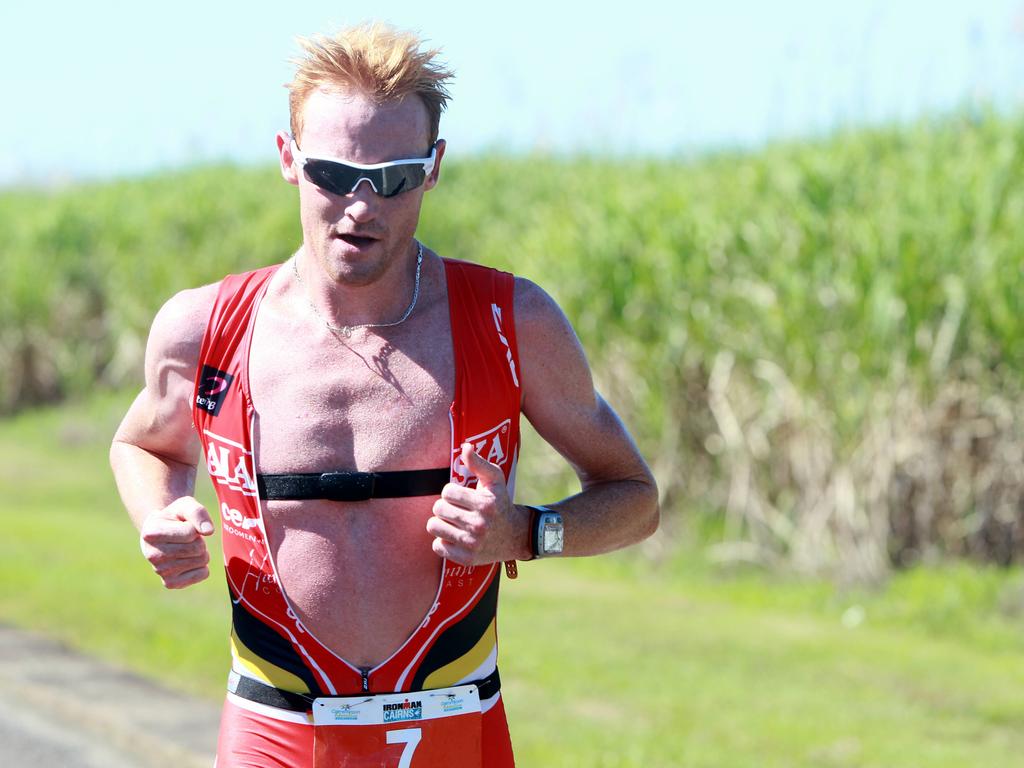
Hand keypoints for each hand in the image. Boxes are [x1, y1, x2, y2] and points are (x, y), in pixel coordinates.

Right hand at [139, 497, 213, 588]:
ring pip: (202, 561)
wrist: (161, 534)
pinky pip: (203, 574)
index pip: (190, 533)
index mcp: (151, 532)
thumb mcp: (185, 505)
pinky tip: (187, 559)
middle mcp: (152, 554)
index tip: (183, 525)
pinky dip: (202, 565)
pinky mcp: (171, 583)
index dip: (193, 527)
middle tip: (187, 538)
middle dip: (199, 540)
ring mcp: (160, 571)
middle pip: (198, 548)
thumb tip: (208, 531)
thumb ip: (197, 512)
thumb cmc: (175, 517)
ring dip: (201, 552)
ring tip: (186, 547)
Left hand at [427, 443, 528, 565]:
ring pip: (434, 527)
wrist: (516, 536)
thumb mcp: (495, 481)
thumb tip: (465, 447)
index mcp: (485, 504)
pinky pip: (438, 546)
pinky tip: (456, 537)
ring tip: (453, 522)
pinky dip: (443, 541)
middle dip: (445, 507)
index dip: (452, 492)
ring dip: (441, 523)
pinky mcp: (466, 558)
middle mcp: (479, 525)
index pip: (447, 491)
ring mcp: (472, 544)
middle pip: (438, 508)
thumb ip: (479, 463)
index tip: (462, 497)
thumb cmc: (501, 504)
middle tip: (457, 510)